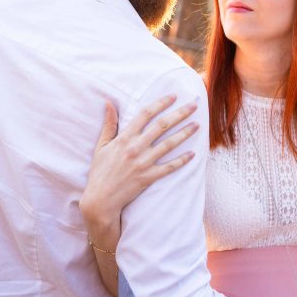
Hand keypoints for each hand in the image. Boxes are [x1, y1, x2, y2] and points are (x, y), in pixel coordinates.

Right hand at [79, 96, 198, 248]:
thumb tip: (108, 103)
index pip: (145, 114)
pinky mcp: (148, 177)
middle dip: (179, 113)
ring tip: (197, 125)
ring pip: (169, 144)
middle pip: (162, 125)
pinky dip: (181, 160)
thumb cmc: (100, 171)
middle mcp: (136, 148)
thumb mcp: (101, 146)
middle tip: (194, 105)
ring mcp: (143, 163)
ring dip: (185, 133)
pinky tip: (193, 154)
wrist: (101, 199)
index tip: (173, 96)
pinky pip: (169, 167)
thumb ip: (109, 124)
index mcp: (124, 138)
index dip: (161, 103)